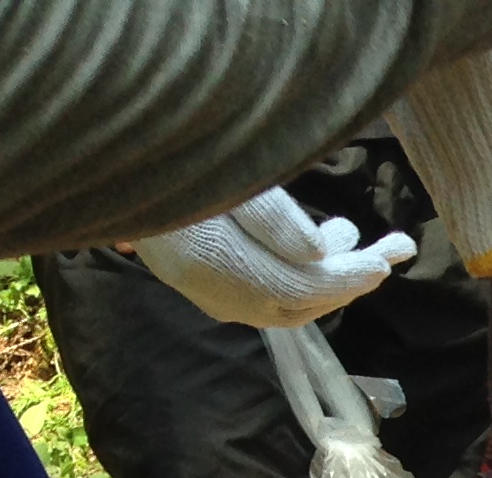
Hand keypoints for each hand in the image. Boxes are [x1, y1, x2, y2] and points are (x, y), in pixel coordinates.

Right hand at [135, 189, 414, 326]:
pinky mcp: (206, 286)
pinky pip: (267, 294)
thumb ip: (273, 218)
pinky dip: (300, 276)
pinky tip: (314, 244)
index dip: (351, 274)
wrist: (100, 169)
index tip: (388, 258)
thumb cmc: (166, 161)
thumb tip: (321, 255)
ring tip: (351, 234)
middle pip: (304, 301)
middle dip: (351, 277)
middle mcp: (219, 295)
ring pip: (288, 301)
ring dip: (327, 275)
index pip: (306, 286)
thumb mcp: (224, 178)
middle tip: (392, 250)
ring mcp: (211, 296)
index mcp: (222, 268)